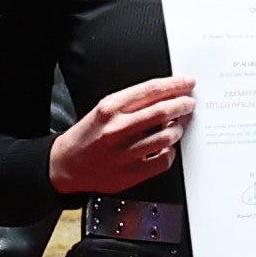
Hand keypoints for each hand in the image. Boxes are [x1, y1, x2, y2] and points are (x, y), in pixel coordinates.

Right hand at [51, 76, 195, 195]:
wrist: (67, 165)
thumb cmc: (87, 136)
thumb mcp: (103, 110)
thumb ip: (132, 103)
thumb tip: (165, 96)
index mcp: (110, 108)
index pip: (150, 90)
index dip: (174, 85)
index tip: (187, 83)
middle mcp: (117, 129)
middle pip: (162, 111)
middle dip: (182, 105)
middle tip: (188, 104)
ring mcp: (125, 152)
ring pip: (167, 136)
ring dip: (178, 129)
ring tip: (176, 127)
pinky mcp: (131, 172)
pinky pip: (164, 160)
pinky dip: (170, 152)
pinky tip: (165, 148)